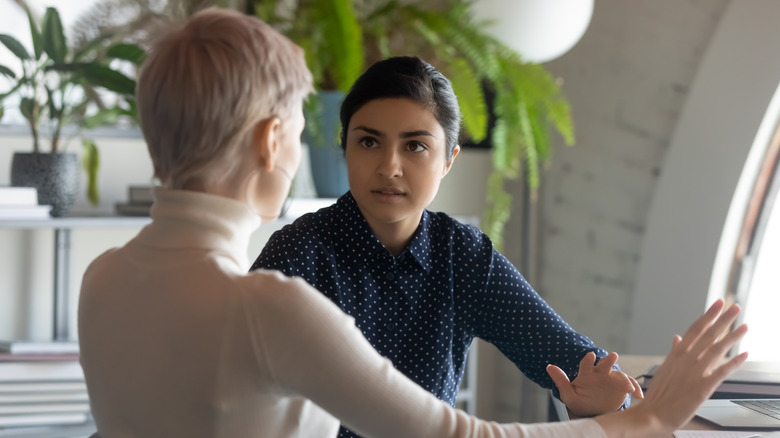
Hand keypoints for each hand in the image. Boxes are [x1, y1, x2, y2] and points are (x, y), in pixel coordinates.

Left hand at [547, 352, 643, 416]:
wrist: (593, 411)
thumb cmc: (580, 401)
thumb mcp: (569, 394)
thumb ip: (561, 381)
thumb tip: (549, 367)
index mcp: (587, 373)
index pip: (587, 364)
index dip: (588, 359)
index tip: (590, 355)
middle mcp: (601, 373)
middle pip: (605, 364)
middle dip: (609, 360)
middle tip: (613, 356)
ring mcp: (613, 380)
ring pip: (620, 376)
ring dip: (624, 379)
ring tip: (628, 387)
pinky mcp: (622, 387)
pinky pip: (630, 386)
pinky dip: (635, 389)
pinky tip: (638, 395)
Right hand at [593, 299, 748, 436]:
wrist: (653, 414)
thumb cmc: (659, 394)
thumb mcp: (665, 368)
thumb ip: (674, 351)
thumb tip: (677, 337)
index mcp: (677, 354)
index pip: (695, 329)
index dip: (708, 315)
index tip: (718, 303)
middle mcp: (686, 359)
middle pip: (708, 334)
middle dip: (723, 320)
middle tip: (735, 307)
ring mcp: (694, 372)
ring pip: (716, 349)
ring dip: (732, 337)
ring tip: (744, 326)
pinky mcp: (702, 387)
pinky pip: (722, 372)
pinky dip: (734, 363)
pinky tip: (744, 355)